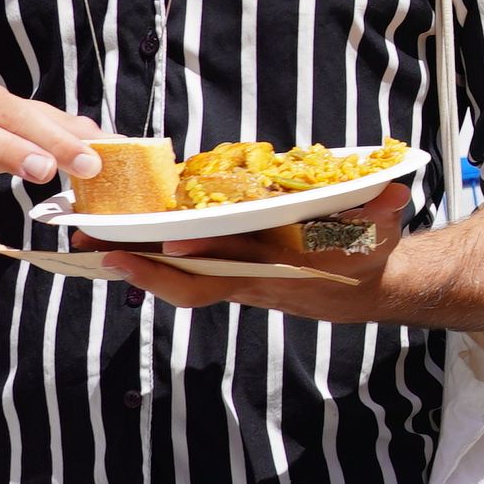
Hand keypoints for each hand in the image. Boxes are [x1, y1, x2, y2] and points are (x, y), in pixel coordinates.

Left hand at [100, 181, 419, 319]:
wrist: (362, 291)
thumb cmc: (368, 252)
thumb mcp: (382, 230)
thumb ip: (383, 208)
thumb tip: (391, 193)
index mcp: (287, 267)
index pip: (243, 260)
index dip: (210, 253)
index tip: (176, 244)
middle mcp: (255, 280)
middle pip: (195, 283)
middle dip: (149, 269)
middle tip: (104, 251)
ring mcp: (238, 282)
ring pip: (181, 284)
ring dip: (137, 267)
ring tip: (91, 245)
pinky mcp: (228, 278)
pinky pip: (183, 278)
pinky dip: (149, 265)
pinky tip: (116, 246)